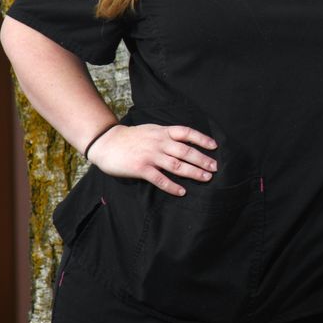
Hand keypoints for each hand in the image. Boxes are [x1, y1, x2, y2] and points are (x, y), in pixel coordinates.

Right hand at [87, 124, 218, 195]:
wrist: (106, 142)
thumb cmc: (131, 137)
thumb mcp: (152, 130)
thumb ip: (167, 135)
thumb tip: (186, 141)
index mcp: (163, 132)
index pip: (187, 133)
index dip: (202, 139)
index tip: (214, 146)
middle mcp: (159, 143)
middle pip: (186, 151)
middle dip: (203, 160)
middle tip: (215, 167)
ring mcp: (150, 156)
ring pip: (177, 165)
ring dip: (193, 172)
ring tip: (206, 178)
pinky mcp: (141, 168)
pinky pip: (160, 179)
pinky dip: (172, 186)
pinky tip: (182, 191)